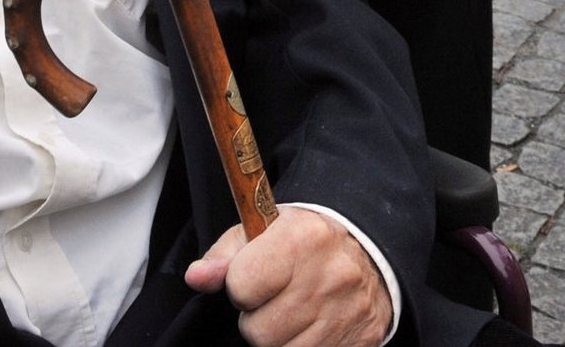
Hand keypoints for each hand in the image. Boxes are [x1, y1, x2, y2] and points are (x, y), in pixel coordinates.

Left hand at [185, 207, 391, 346]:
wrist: (368, 252)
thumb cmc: (305, 240)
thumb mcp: (264, 230)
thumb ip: (225, 254)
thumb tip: (196, 277)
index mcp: (300, 239)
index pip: (241, 285)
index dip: (239, 286)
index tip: (251, 279)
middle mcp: (327, 277)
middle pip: (258, 332)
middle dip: (256, 320)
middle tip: (272, 300)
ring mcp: (346, 316)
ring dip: (278, 340)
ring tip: (290, 314)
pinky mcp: (360, 344)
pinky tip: (308, 329)